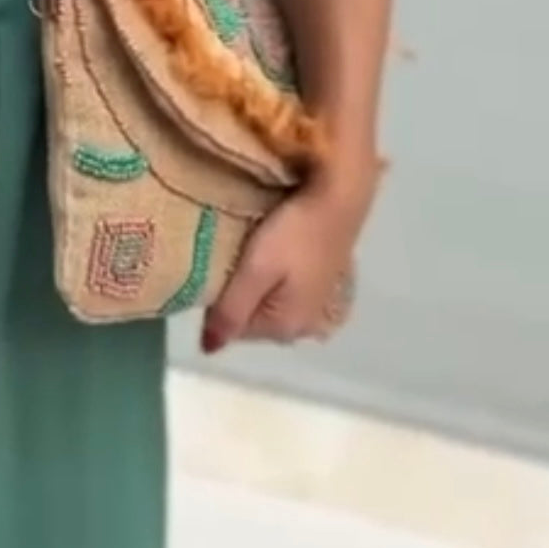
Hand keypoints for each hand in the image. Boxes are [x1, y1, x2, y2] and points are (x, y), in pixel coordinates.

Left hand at [202, 167, 376, 351]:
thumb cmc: (292, 234)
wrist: (339, 197)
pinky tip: (278, 251)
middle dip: (240, 294)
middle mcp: (305, 327)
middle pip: (252, 318)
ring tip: (255, 251)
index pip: (233, 329)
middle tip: (238, 257)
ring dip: (257, 283)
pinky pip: (285, 290)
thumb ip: (230, 312)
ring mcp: (317, 307)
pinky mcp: (324, 285)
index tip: (223, 267)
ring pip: (268, 303)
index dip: (220, 299)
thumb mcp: (254, 270)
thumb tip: (208, 350)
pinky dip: (275, 275)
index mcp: (284, 328)